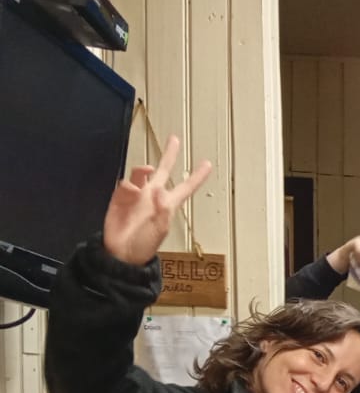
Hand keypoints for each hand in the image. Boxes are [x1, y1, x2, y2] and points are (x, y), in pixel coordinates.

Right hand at [101, 136, 212, 265]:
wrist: (121, 253)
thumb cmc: (144, 245)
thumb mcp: (159, 230)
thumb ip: (162, 210)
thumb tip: (159, 191)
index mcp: (167, 205)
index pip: (185, 187)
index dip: (196, 176)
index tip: (207, 164)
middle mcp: (153, 196)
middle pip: (163, 171)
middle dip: (169, 155)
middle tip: (175, 139)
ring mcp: (136, 196)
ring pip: (141, 173)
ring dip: (143, 169)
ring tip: (147, 170)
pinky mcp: (120, 198)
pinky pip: (125, 184)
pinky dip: (128, 185)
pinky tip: (130, 191)